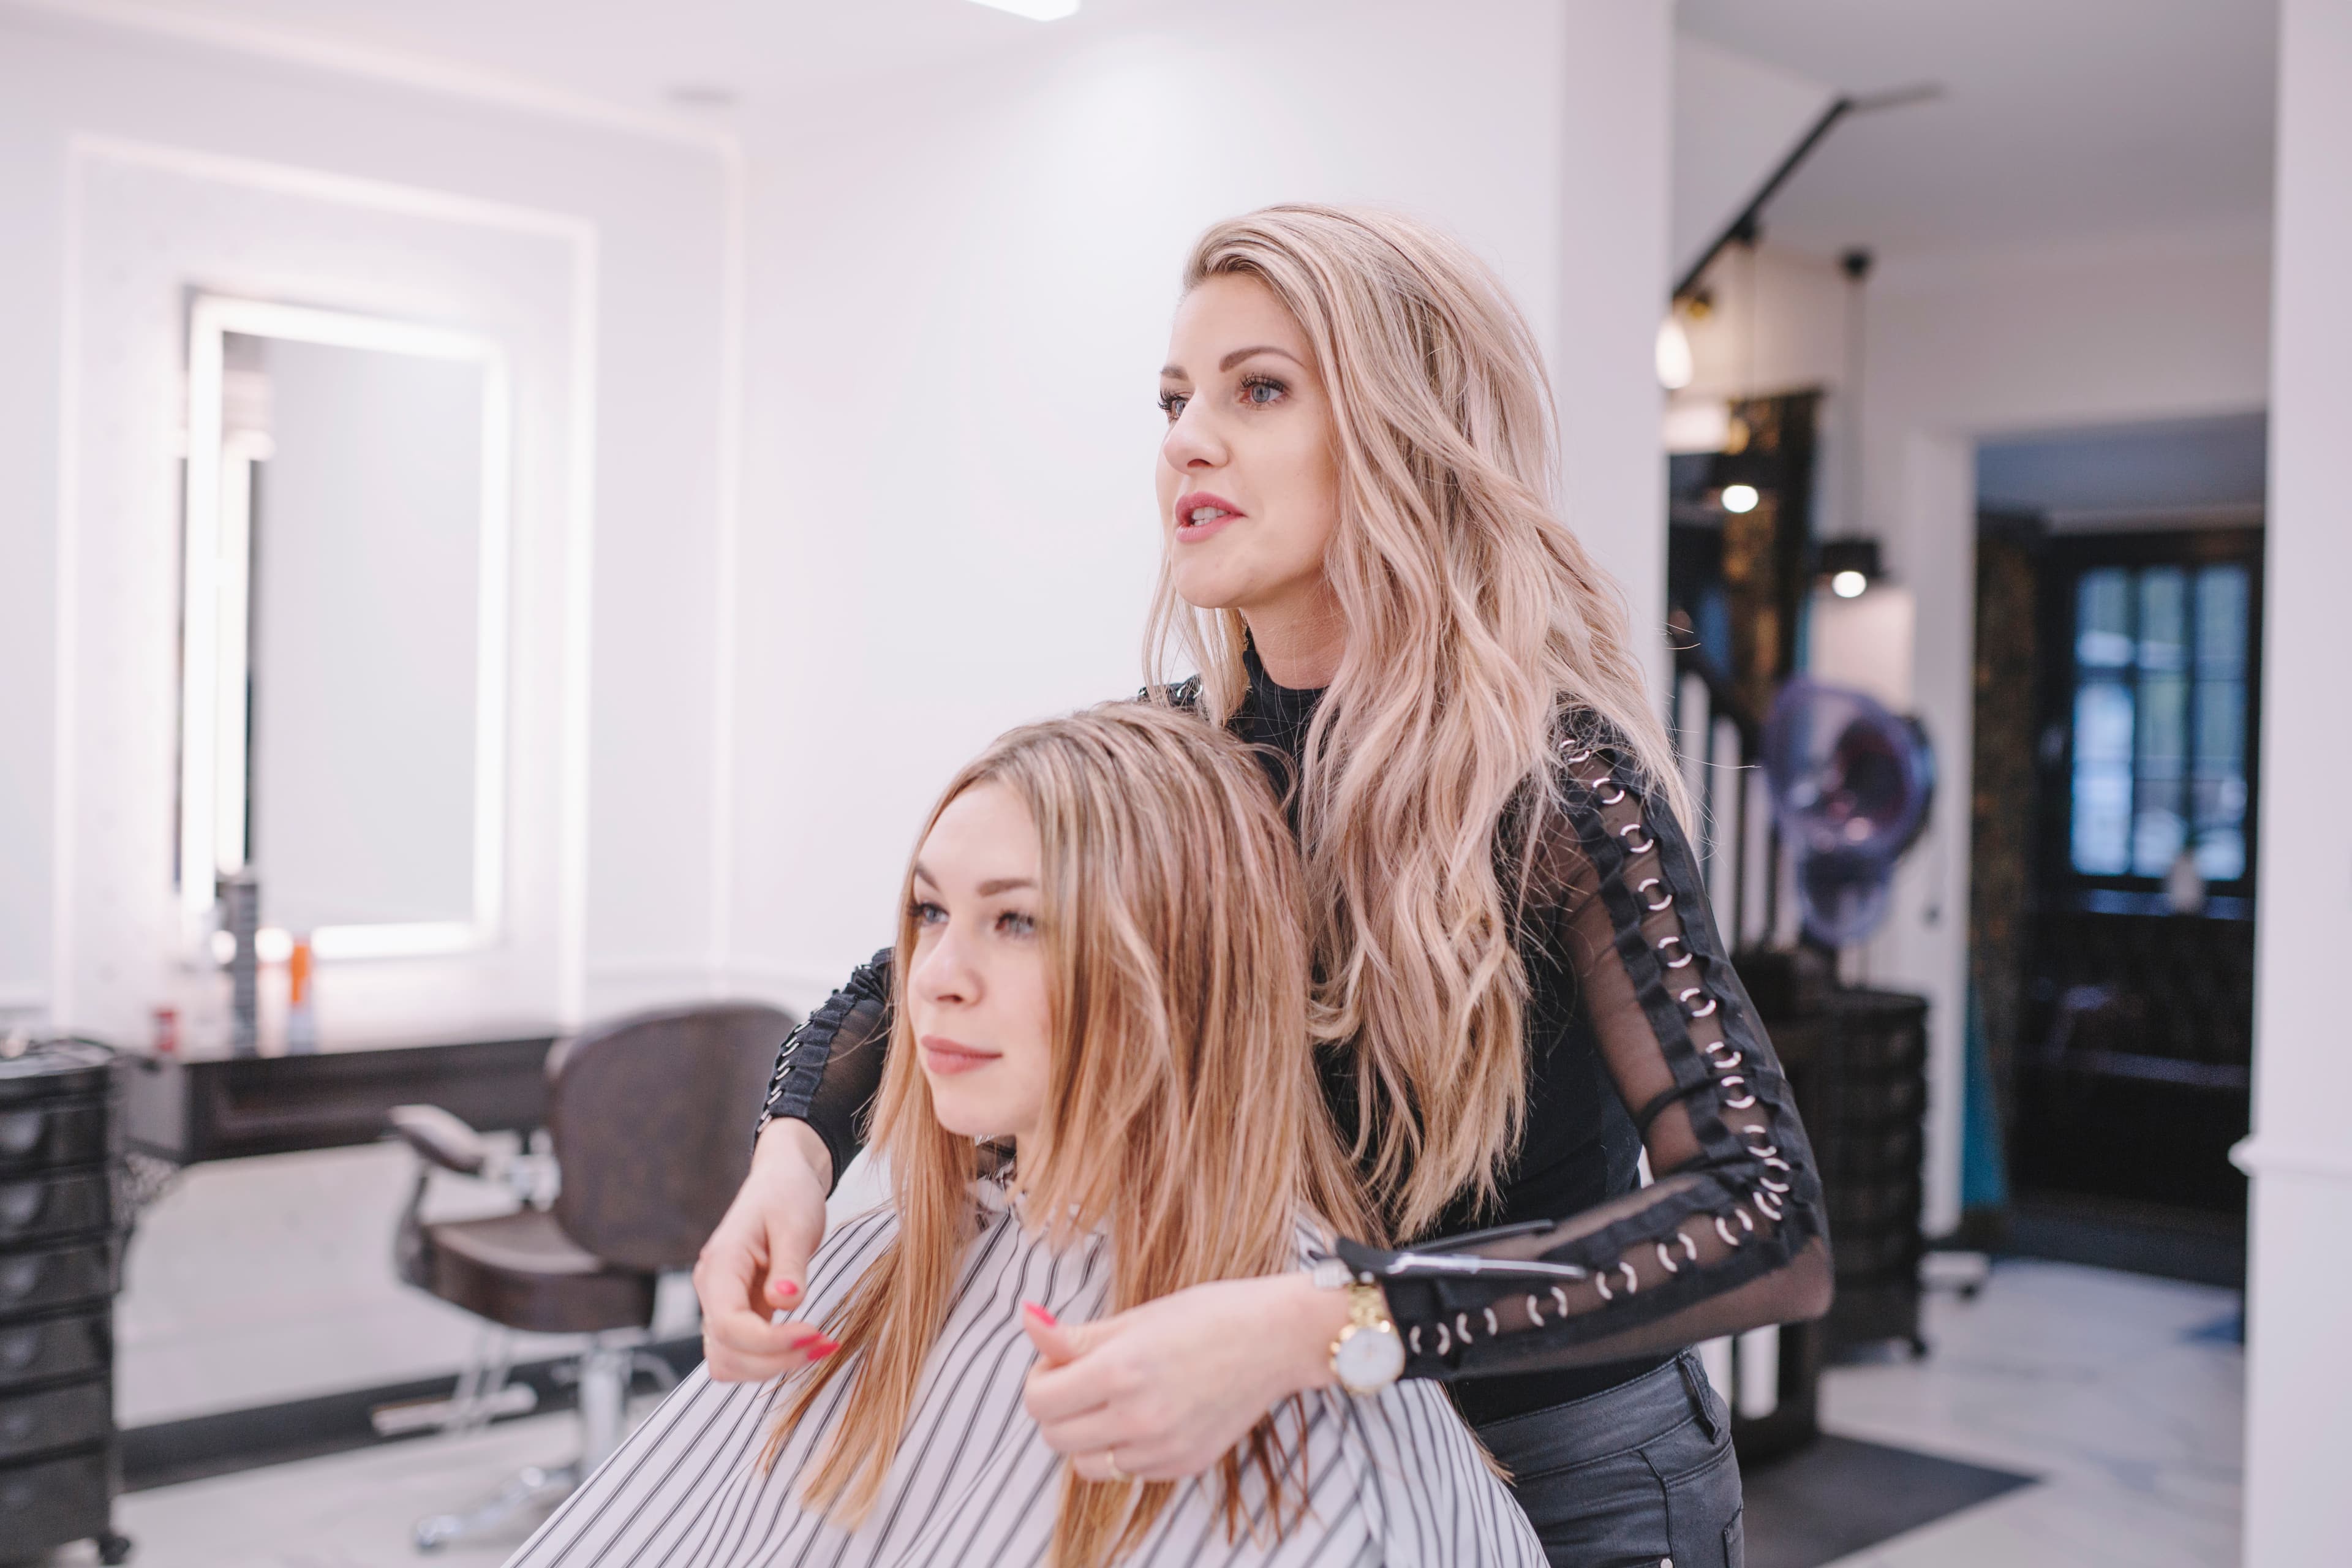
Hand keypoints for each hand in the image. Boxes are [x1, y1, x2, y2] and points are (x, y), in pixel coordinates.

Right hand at [693, 1120, 838, 1379]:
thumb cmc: (788, 1195)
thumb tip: (784, 1302)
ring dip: (770, 1367)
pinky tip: (803, 1344)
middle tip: (825, 1345)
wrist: (783, 1182)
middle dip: (775, 1360)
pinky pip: (741, 1354)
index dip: (770, 1341)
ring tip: (817, 1347)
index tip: (815, 1333)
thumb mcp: (796, 1223)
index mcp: (721, 1264)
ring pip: (728, 1362)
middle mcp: (712, 1290)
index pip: (729, 1324)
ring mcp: (720, 1304)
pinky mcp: (738, 1314)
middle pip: (726, 1352)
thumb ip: (790, 1264)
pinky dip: (768, 1361)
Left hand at [1018, 1272, 1350, 1481]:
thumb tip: (1026, 1321)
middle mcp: (1138, 1418)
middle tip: (1084, 1378)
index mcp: (1120, 1371)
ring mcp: (1162, 1449)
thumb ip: (1074, 1336)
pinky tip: (1148, 1414)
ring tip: (1113, 1400)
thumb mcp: (1135, 1318)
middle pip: (1054, 1437)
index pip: (1038, 1401)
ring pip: (1085, 1464)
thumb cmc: (1207, 1315)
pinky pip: (1126, 1471)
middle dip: (1058, 1407)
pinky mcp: (1183, 1466)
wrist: (1276, 1339)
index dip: (1040, 1379)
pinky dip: (1123, 1448)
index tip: (1059, 1362)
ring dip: (1085, 1435)